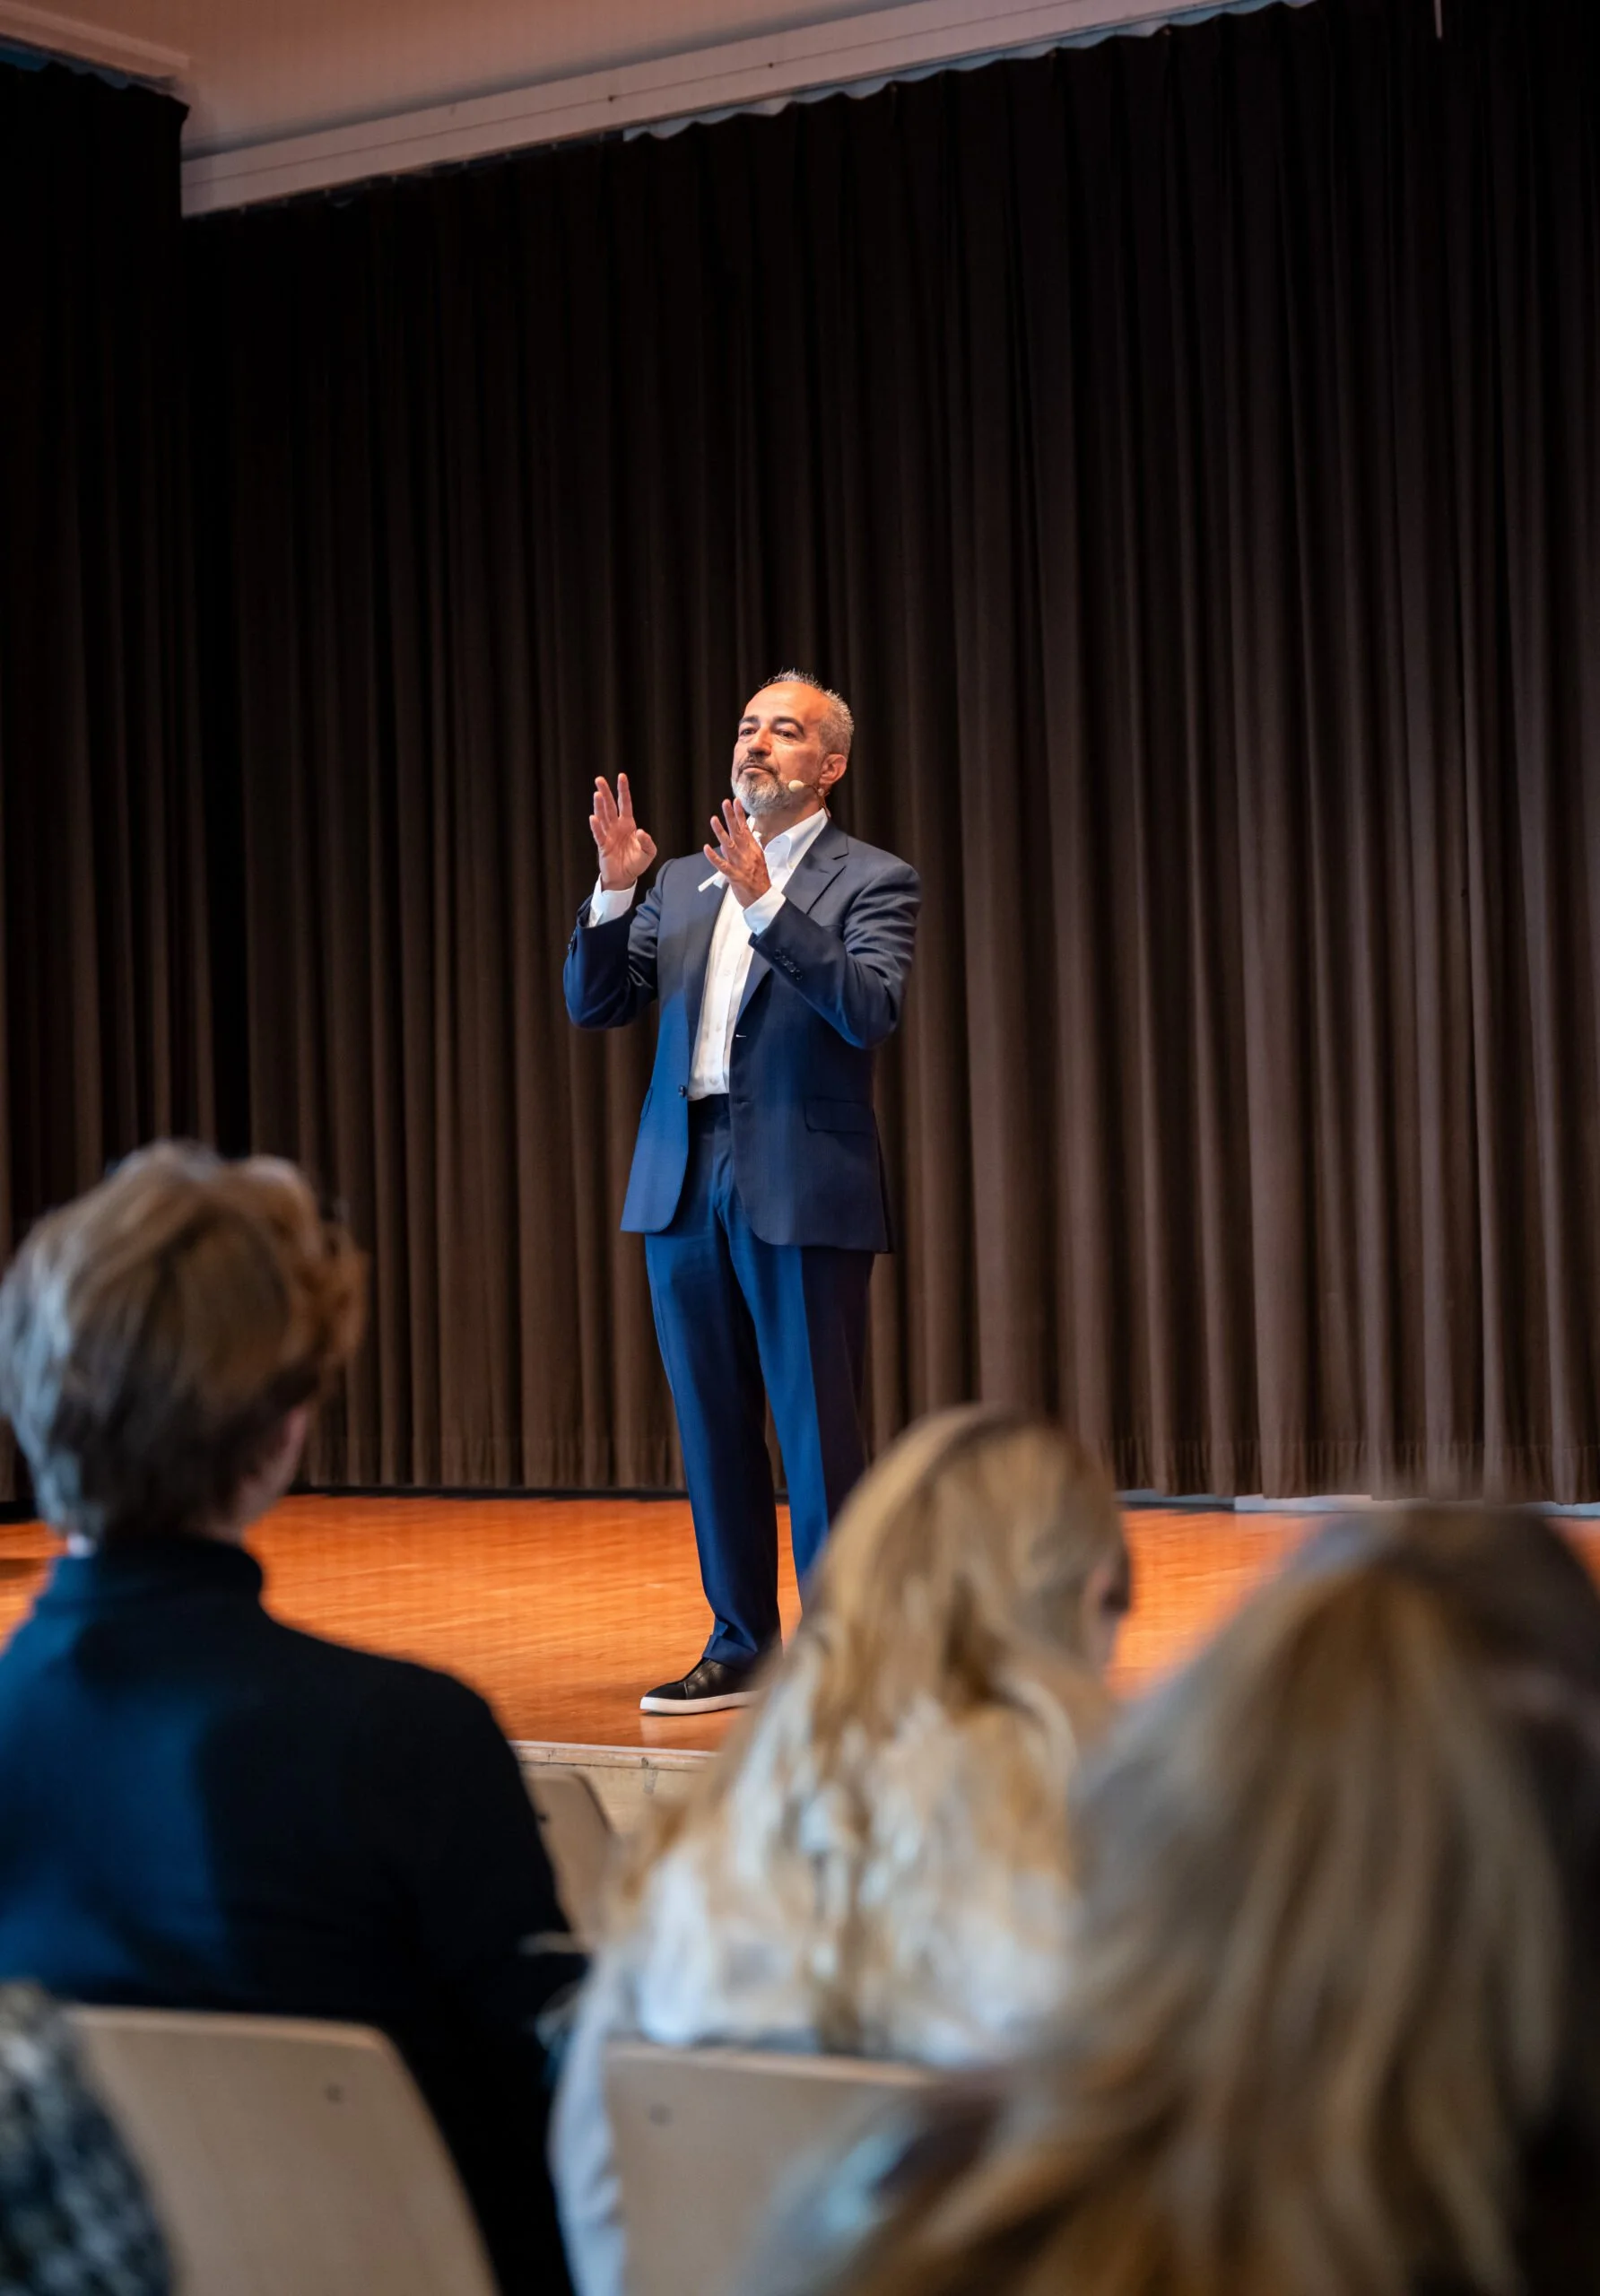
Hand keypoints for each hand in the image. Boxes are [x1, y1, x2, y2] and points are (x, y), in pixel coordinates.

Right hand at [590, 774, 657, 890]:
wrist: (625, 878)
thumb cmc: (636, 863)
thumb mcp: (648, 853)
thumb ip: (647, 842)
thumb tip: (641, 832)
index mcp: (628, 825)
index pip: (625, 804)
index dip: (623, 791)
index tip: (621, 776)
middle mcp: (616, 827)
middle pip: (610, 806)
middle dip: (605, 792)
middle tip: (599, 779)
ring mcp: (608, 835)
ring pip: (603, 817)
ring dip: (599, 806)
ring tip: (597, 794)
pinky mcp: (603, 846)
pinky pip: (599, 835)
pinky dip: (596, 827)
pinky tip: (593, 818)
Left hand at [704, 800, 771, 909]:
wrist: (762, 897)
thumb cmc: (760, 879)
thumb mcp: (758, 859)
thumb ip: (749, 847)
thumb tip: (742, 836)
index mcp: (753, 850)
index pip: (745, 828)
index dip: (740, 815)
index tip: (735, 802)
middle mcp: (747, 854)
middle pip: (737, 832)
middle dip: (731, 817)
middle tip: (725, 803)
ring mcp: (740, 864)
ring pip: (729, 845)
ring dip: (721, 832)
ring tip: (714, 820)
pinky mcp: (734, 875)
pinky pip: (722, 865)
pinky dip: (714, 857)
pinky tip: (707, 849)